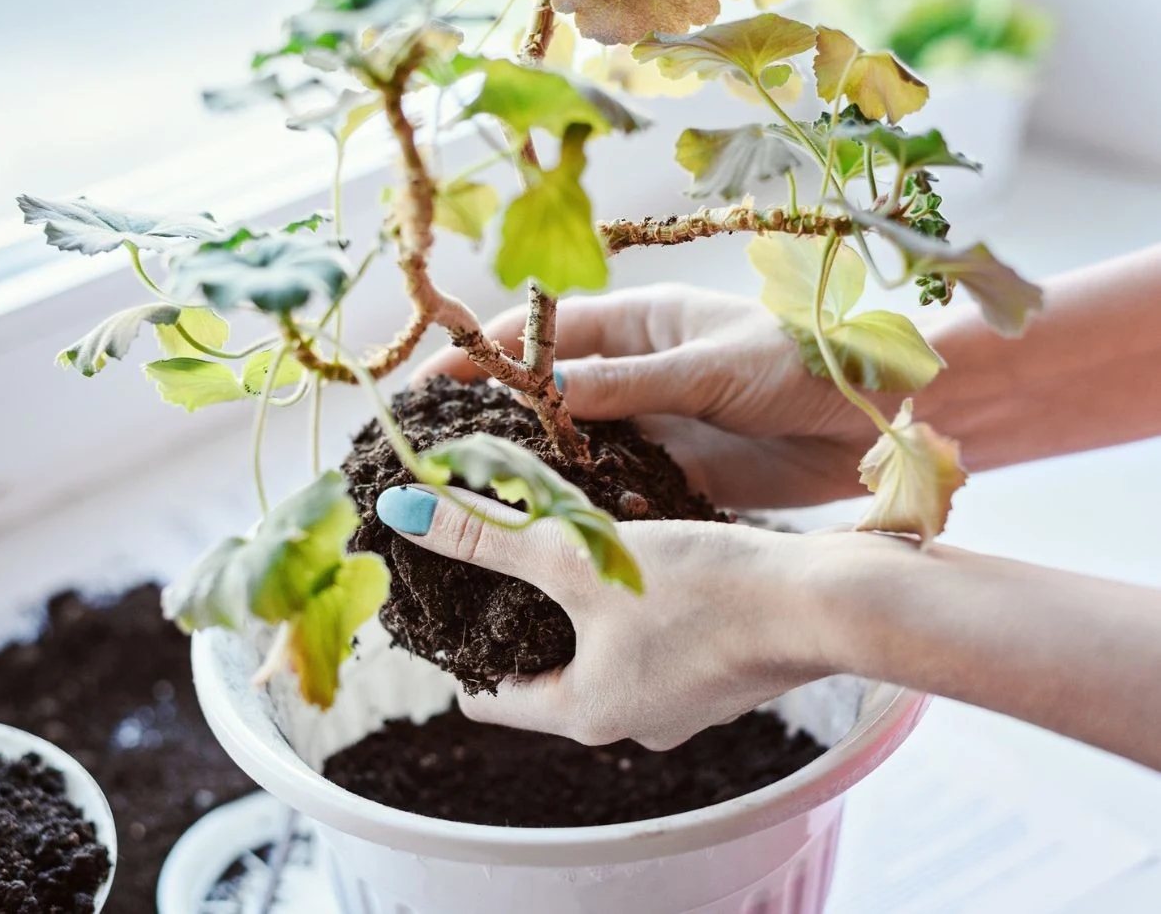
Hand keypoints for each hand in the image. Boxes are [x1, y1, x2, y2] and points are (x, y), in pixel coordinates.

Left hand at [374, 484, 837, 748]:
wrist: (828, 602)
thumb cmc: (705, 590)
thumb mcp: (582, 556)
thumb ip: (493, 535)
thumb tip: (406, 513)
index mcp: (587, 714)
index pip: (491, 700)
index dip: (459, 656)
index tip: (444, 610)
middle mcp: (632, 722)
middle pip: (546, 676)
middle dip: (520, 622)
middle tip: (498, 564)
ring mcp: (681, 701)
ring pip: (603, 655)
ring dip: (581, 609)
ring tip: (564, 550)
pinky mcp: (720, 670)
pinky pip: (652, 641)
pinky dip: (631, 606)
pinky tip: (637, 558)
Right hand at [412, 284, 893, 508]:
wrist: (882, 415)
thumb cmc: (804, 361)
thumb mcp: (709, 366)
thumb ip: (627, 382)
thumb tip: (541, 387)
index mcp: (641, 323)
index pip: (545, 334)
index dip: (486, 354)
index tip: (431, 381)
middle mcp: (639, 372)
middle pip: (549, 394)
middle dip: (496, 417)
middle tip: (438, 451)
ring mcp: (656, 426)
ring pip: (578, 447)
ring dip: (537, 468)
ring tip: (477, 497)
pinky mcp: (680, 474)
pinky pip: (619, 489)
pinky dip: (588, 506)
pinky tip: (555, 528)